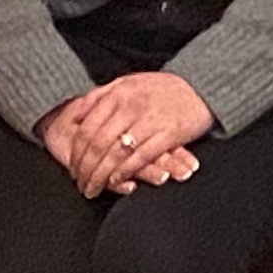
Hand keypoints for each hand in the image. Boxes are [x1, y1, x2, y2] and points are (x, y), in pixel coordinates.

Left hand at [40, 72, 212, 196]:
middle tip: (81, 184)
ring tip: (94, 189)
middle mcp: (130, 106)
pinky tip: (118, 182)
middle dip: (85, 170)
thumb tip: (76, 115)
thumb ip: (101, 96)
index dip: (76, 153)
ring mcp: (149, 120)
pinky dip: (126, 172)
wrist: (200, 87)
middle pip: (98, 145)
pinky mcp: (168, 134)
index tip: (73, 168)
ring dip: (101, 176)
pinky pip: (141, 157)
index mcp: (117, 93)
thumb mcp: (127, 83)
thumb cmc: (161, 88)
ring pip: (116, 154)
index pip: (87, 129)